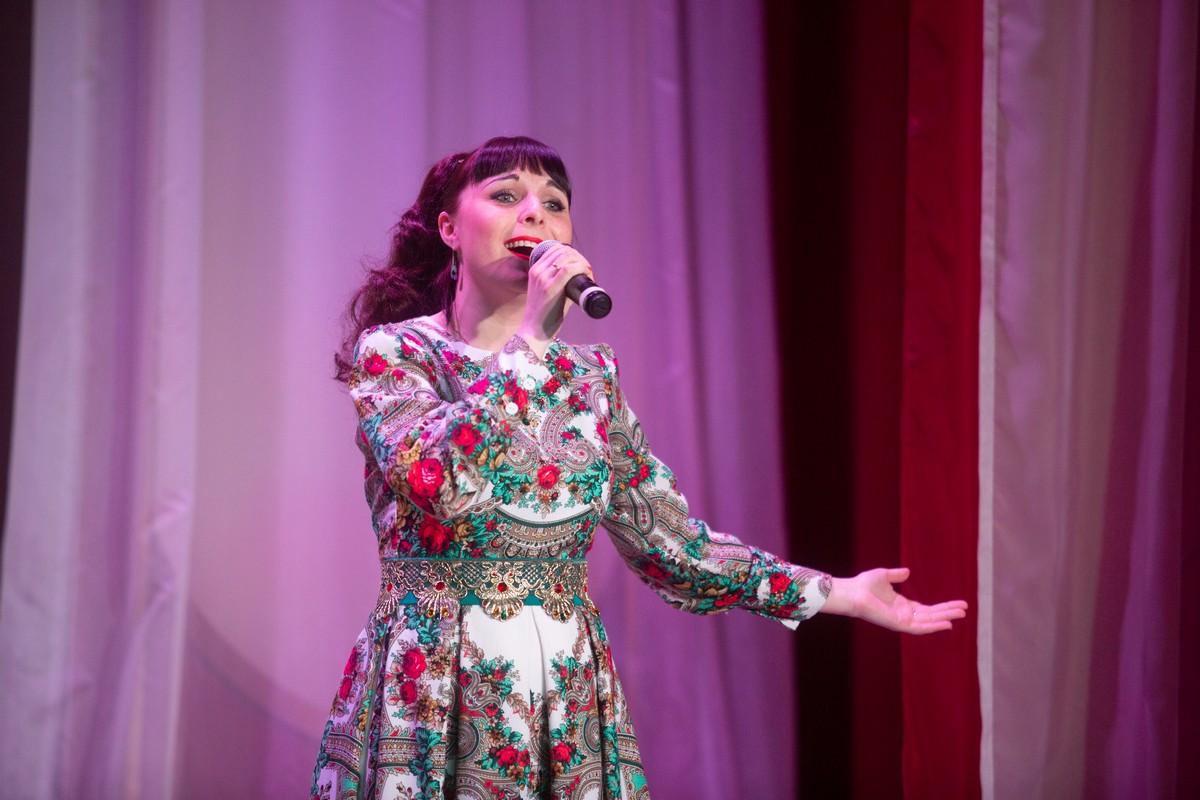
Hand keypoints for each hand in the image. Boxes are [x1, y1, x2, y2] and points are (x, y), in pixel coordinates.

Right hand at [516, 242, 593, 353]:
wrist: (533, 331)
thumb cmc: (543, 316)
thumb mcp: (548, 293)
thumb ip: (561, 285)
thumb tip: (578, 281)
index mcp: (535, 270)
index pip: (555, 249)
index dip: (572, 252)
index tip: (581, 263)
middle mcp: (537, 271)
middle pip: (563, 250)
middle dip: (579, 257)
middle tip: (587, 270)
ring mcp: (542, 278)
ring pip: (566, 256)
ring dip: (582, 262)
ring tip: (588, 273)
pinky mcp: (549, 288)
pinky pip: (568, 269)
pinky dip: (581, 268)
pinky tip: (587, 273)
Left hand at [820, 567, 967, 634]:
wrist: (852, 592)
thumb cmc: (864, 584)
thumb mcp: (884, 576)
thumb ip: (896, 575)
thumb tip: (907, 572)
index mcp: (902, 605)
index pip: (927, 609)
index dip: (943, 607)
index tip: (959, 604)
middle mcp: (904, 615)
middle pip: (932, 615)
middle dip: (948, 612)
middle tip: (965, 609)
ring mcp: (902, 621)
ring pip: (929, 622)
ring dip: (945, 618)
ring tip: (961, 614)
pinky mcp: (898, 625)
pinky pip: (919, 628)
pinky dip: (933, 626)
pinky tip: (947, 624)